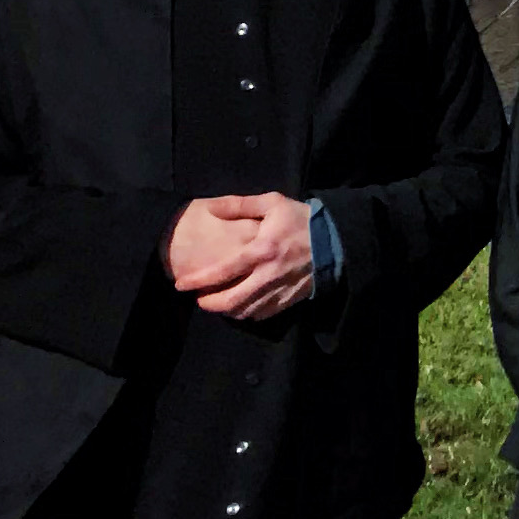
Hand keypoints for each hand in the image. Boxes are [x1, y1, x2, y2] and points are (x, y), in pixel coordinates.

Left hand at [170, 193, 316, 320]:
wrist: (338, 240)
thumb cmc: (302, 220)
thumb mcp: (272, 203)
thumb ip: (239, 205)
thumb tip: (211, 208)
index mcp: (261, 251)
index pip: (222, 273)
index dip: (198, 281)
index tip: (181, 285)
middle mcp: (268, 276)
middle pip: (230, 301)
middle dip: (209, 303)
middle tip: (200, 298)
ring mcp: (279, 291)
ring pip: (245, 312)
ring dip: (227, 310)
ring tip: (218, 302)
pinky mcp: (289, 300)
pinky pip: (262, 315)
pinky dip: (247, 314)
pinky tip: (242, 306)